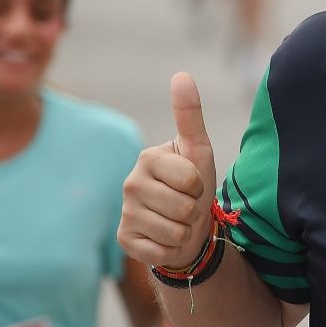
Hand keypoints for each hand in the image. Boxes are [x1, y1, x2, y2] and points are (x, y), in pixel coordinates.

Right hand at [118, 72, 217, 268]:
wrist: (185, 226)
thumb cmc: (192, 185)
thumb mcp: (197, 150)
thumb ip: (189, 115)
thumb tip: (181, 74)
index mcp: (147, 158)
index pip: (190, 179)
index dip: (200, 185)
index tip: (192, 183)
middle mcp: (130, 183)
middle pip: (183, 207)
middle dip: (193, 211)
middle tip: (186, 206)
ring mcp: (125, 213)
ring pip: (174, 232)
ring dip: (184, 231)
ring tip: (177, 221)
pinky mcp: (125, 241)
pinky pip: (161, 252)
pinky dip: (171, 249)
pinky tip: (164, 238)